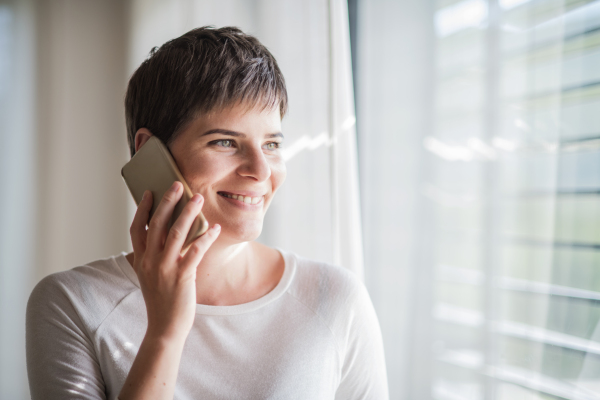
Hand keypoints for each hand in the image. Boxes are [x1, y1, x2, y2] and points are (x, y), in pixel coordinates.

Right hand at [129, 181, 219, 341]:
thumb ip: (152, 258)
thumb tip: (163, 239)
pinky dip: (205, 238)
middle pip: (156, 225)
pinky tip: (215, 228)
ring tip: (199, 199)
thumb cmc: (161, 301)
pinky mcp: (182, 277)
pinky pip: (195, 252)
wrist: (165, 328)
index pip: (136, 229)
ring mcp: (164, 269)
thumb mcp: (150, 277)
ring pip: (175, 234)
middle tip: (178, 185)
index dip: (142, 209)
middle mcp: (149, 262)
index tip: (149, 192)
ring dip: (188, 214)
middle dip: (168, 202)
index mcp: (140, 261)